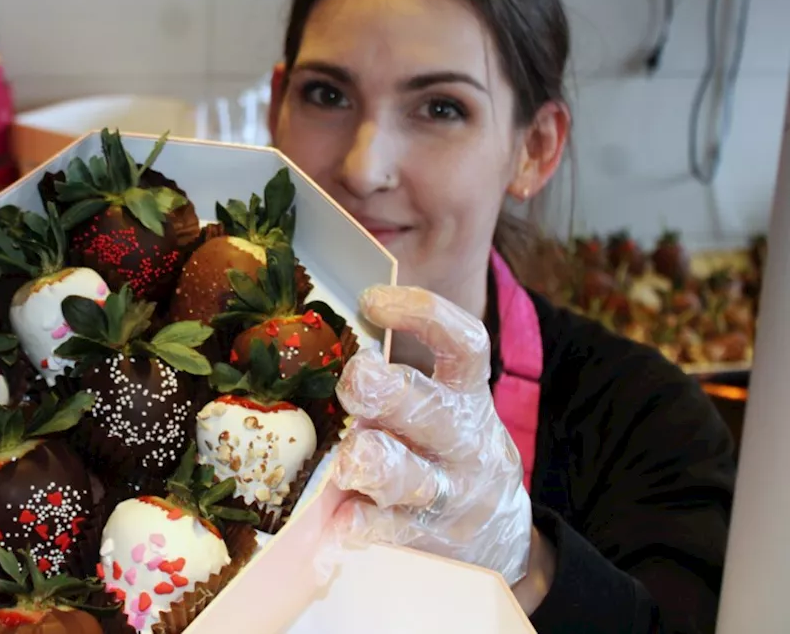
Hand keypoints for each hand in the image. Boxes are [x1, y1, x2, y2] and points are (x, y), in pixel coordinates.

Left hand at [324, 284, 536, 589]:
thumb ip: (405, 374)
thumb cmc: (449, 448)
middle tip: (354, 380)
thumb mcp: (448, 404)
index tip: (371, 299)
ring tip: (348, 459)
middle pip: (430, 409)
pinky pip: (391, 531)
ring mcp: (448, 494)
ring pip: (411, 477)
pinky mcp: (426, 539)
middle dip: (384, 390)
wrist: (499, 536)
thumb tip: (341, 325)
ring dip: (373, 461)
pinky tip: (340, 520)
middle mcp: (463, 441)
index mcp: (469, 396)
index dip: (423, 314)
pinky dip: (361, 524)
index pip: (464, 344)